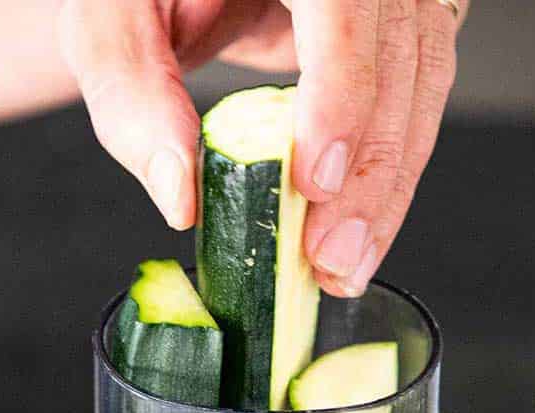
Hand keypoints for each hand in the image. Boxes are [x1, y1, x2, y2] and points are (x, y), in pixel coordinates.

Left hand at [58, 0, 467, 296]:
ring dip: (389, 185)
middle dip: (369, 170)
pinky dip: (390, 167)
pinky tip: (359, 227)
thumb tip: (179, 195)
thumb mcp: (110, 14)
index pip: (341, 4)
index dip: (338, 93)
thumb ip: (131, 92)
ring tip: (345, 265)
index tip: (316, 179)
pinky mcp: (399, 18)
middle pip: (398, 51)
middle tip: (330, 258)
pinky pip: (418, 91)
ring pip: (424, 80)